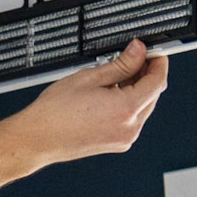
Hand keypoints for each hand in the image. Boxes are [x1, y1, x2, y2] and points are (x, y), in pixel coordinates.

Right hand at [5, 40, 167, 164]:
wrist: (37, 138)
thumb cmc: (54, 113)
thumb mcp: (90, 77)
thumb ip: (121, 64)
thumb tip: (137, 52)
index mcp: (126, 109)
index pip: (157, 81)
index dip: (158, 62)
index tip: (153, 51)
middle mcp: (130, 127)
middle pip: (153, 94)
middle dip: (146, 74)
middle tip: (133, 58)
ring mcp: (124, 138)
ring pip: (143, 107)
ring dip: (137, 89)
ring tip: (115, 76)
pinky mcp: (117, 144)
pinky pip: (132, 119)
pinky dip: (128, 104)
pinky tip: (110, 94)